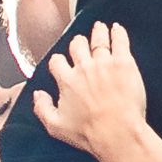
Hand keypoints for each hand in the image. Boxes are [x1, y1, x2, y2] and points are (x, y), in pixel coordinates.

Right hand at [34, 24, 150, 161]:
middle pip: (77, 45)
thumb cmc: (89, 133)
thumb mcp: (56, 126)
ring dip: (98, 32)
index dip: (59, 61)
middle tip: (81, 42)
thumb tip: (38, 95)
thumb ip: (42, 108)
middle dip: (78, 43)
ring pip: (98, 39)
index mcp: (67, 81)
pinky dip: (118, 33)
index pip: (57, 61)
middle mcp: (84, 68)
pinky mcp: (124, 63)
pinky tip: (117, 28)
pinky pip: (119, 41)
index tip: (62, 62)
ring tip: (99, 27)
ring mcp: (104, 63)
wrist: (118, 133)